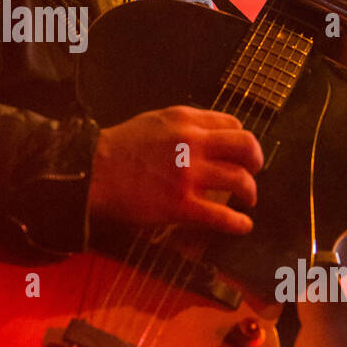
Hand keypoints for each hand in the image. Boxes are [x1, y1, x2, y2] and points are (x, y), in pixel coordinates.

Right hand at [88, 106, 263, 235]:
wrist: (91, 172)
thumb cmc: (117, 149)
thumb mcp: (153, 122)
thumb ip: (183, 126)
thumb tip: (207, 137)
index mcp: (185, 120)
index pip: (233, 124)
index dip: (241, 140)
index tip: (239, 152)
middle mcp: (192, 143)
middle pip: (246, 146)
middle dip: (256, 162)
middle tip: (252, 172)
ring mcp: (188, 175)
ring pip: (240, 180)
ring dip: (249, 192)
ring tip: (246, 200)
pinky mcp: (181, 205)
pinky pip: (222, 216)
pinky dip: (238, 223)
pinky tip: (242, 226)